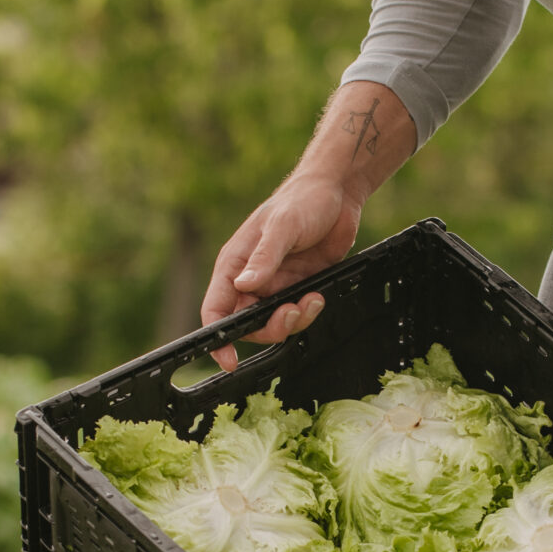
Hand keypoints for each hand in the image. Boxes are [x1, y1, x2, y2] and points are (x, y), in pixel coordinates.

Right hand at [200, 175, 362, 369]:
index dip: (219, 338)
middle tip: (291, 313)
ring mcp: (275, 284)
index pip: (215, 309)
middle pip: (248, 324)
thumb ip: (263, 258)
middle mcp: (251, 279)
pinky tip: (318, 295)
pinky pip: (298, 313)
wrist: (337, 192)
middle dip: (270, 328)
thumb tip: (244, 285)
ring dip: (293, 320)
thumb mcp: (282, 226)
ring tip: (311, 300)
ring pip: (274, 323)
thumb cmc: (302, 199)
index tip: (228, 359)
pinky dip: (308, 312)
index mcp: (235, 264)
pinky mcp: (298, 287)